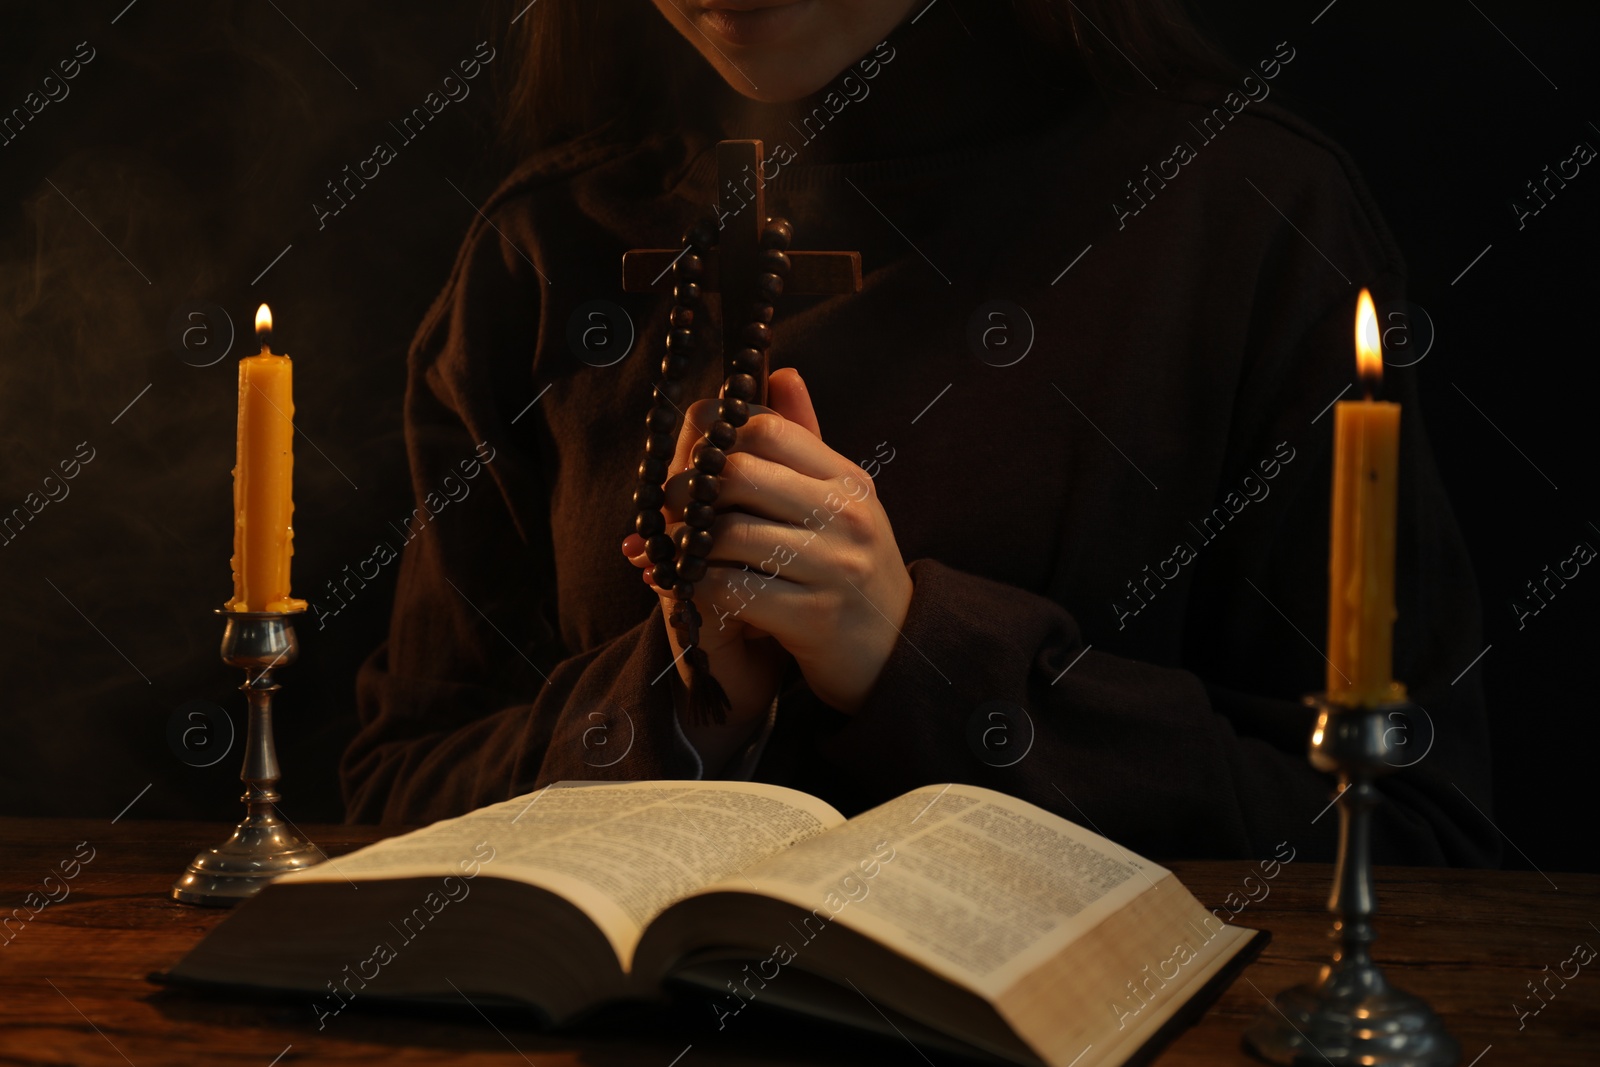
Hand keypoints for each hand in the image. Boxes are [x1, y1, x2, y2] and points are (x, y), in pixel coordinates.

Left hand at [660, 368, 913, 712]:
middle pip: (735, 473)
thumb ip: (804, 439)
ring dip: (687, 547)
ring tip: (678, 557)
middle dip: (684, 492)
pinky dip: (697, 588)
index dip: (711, 440)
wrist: (893, 654)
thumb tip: (780, 371)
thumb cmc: (850, 570)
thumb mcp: (838, 501)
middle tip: (666, 515)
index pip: (763, 428)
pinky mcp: (813, 617)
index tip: (689, 466)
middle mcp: (845, 515)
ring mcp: (833, 565)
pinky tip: (694, 591)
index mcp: (847, 479)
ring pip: (724, 532)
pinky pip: (728, 588)